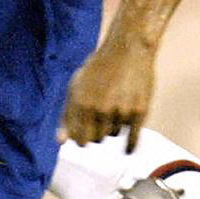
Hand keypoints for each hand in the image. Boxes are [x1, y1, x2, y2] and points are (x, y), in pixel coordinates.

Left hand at [62, 33, 155, 149]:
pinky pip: (132, 139)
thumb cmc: (99, 69)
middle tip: (102, 116)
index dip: (82, 137)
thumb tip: (61, 143)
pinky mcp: (139, 111)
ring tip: (116, 105)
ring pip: (113, 135)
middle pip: (96, 140)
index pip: (79, 140)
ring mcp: (120, 111)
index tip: (86, 132)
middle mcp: (99, 109)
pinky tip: (128, 150)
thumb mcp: (76, 87)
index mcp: (80, 103)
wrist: (128, 48)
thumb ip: (67, 116)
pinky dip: (130, 146)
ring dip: (113, 126)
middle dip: (97, 132)